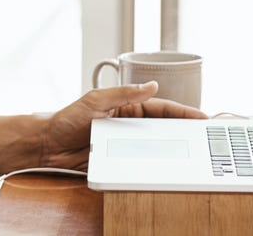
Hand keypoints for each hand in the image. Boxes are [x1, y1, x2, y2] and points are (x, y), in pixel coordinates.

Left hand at [38, 82, 207, 169]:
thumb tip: (151, 85)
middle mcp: (128, 123)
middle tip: (205, 135)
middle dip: (183, 129)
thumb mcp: (96, 101)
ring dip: (171, 147)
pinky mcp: (118, 158)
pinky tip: (166, 166)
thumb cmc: (67, 119)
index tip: (201, 116)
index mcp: (125, 105)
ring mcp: (124, 141)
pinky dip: (153, 163)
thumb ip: (124, 94)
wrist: (48, 145)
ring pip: (154, 144)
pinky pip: (139, 161)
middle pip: (162, 126)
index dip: (182, 111)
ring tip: (193, 151)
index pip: (160, 107)